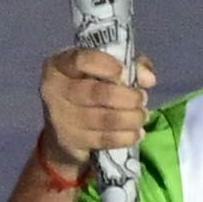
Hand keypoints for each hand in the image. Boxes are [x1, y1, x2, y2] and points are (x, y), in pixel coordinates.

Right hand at [36, 46, 155, 162]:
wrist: (63, 131)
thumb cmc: (88, 90)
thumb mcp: (103, 71)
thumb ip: (130, 66)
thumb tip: (148, 78)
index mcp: (60, 64)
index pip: (82, 60)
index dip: (107, 66)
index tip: (125, 73)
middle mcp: (54, 89)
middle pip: (97, 93)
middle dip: (128, 97)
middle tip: (142, 98)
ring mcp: (60, 117)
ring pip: (104, 118)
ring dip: (131, 118)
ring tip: (142, 116)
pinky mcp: (71, 141)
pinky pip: (104, 139)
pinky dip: (126, 137)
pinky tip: (137, 133)